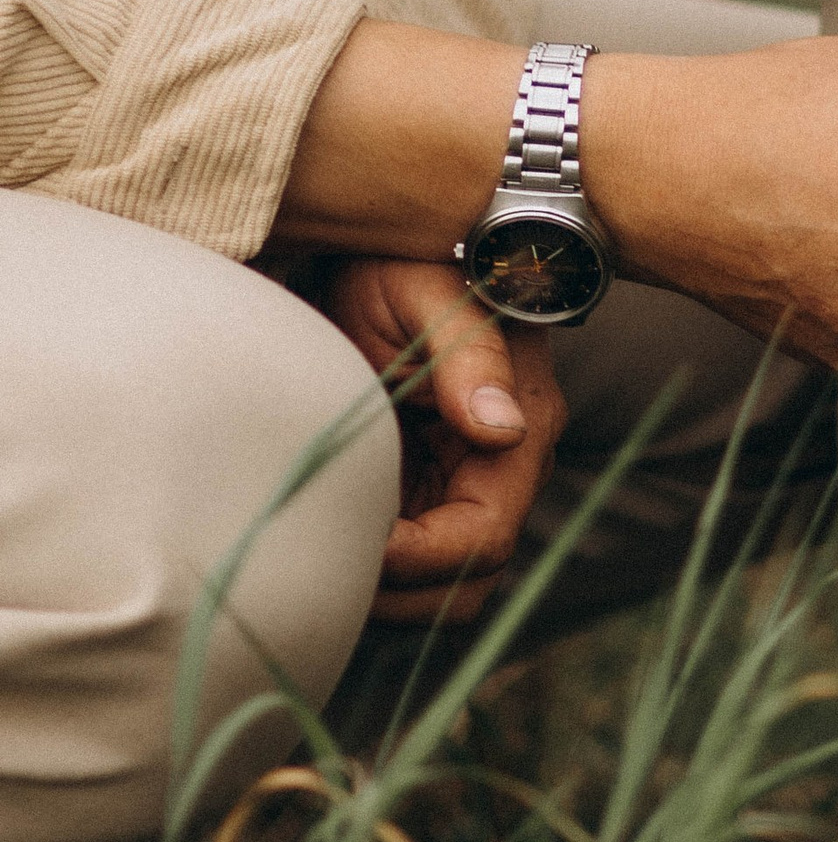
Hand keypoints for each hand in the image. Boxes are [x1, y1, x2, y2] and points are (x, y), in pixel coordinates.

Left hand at [320, 257, 566, 625]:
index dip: (419, 560)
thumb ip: (469, 354)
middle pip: (464, 585)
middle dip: (397, 595)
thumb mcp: (431, 290)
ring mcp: (460, 484)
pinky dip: (363, 573)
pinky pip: (403, 565)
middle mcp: (499, 469)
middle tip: (323, 567)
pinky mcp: (420, 489)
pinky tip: (317, 539)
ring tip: (314, 557)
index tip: (356, 541)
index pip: (484, 538)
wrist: (380, 246)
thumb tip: (501, 428)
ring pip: (435, 590)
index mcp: (519, 429)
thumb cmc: (409, 258)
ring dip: (379, 594)